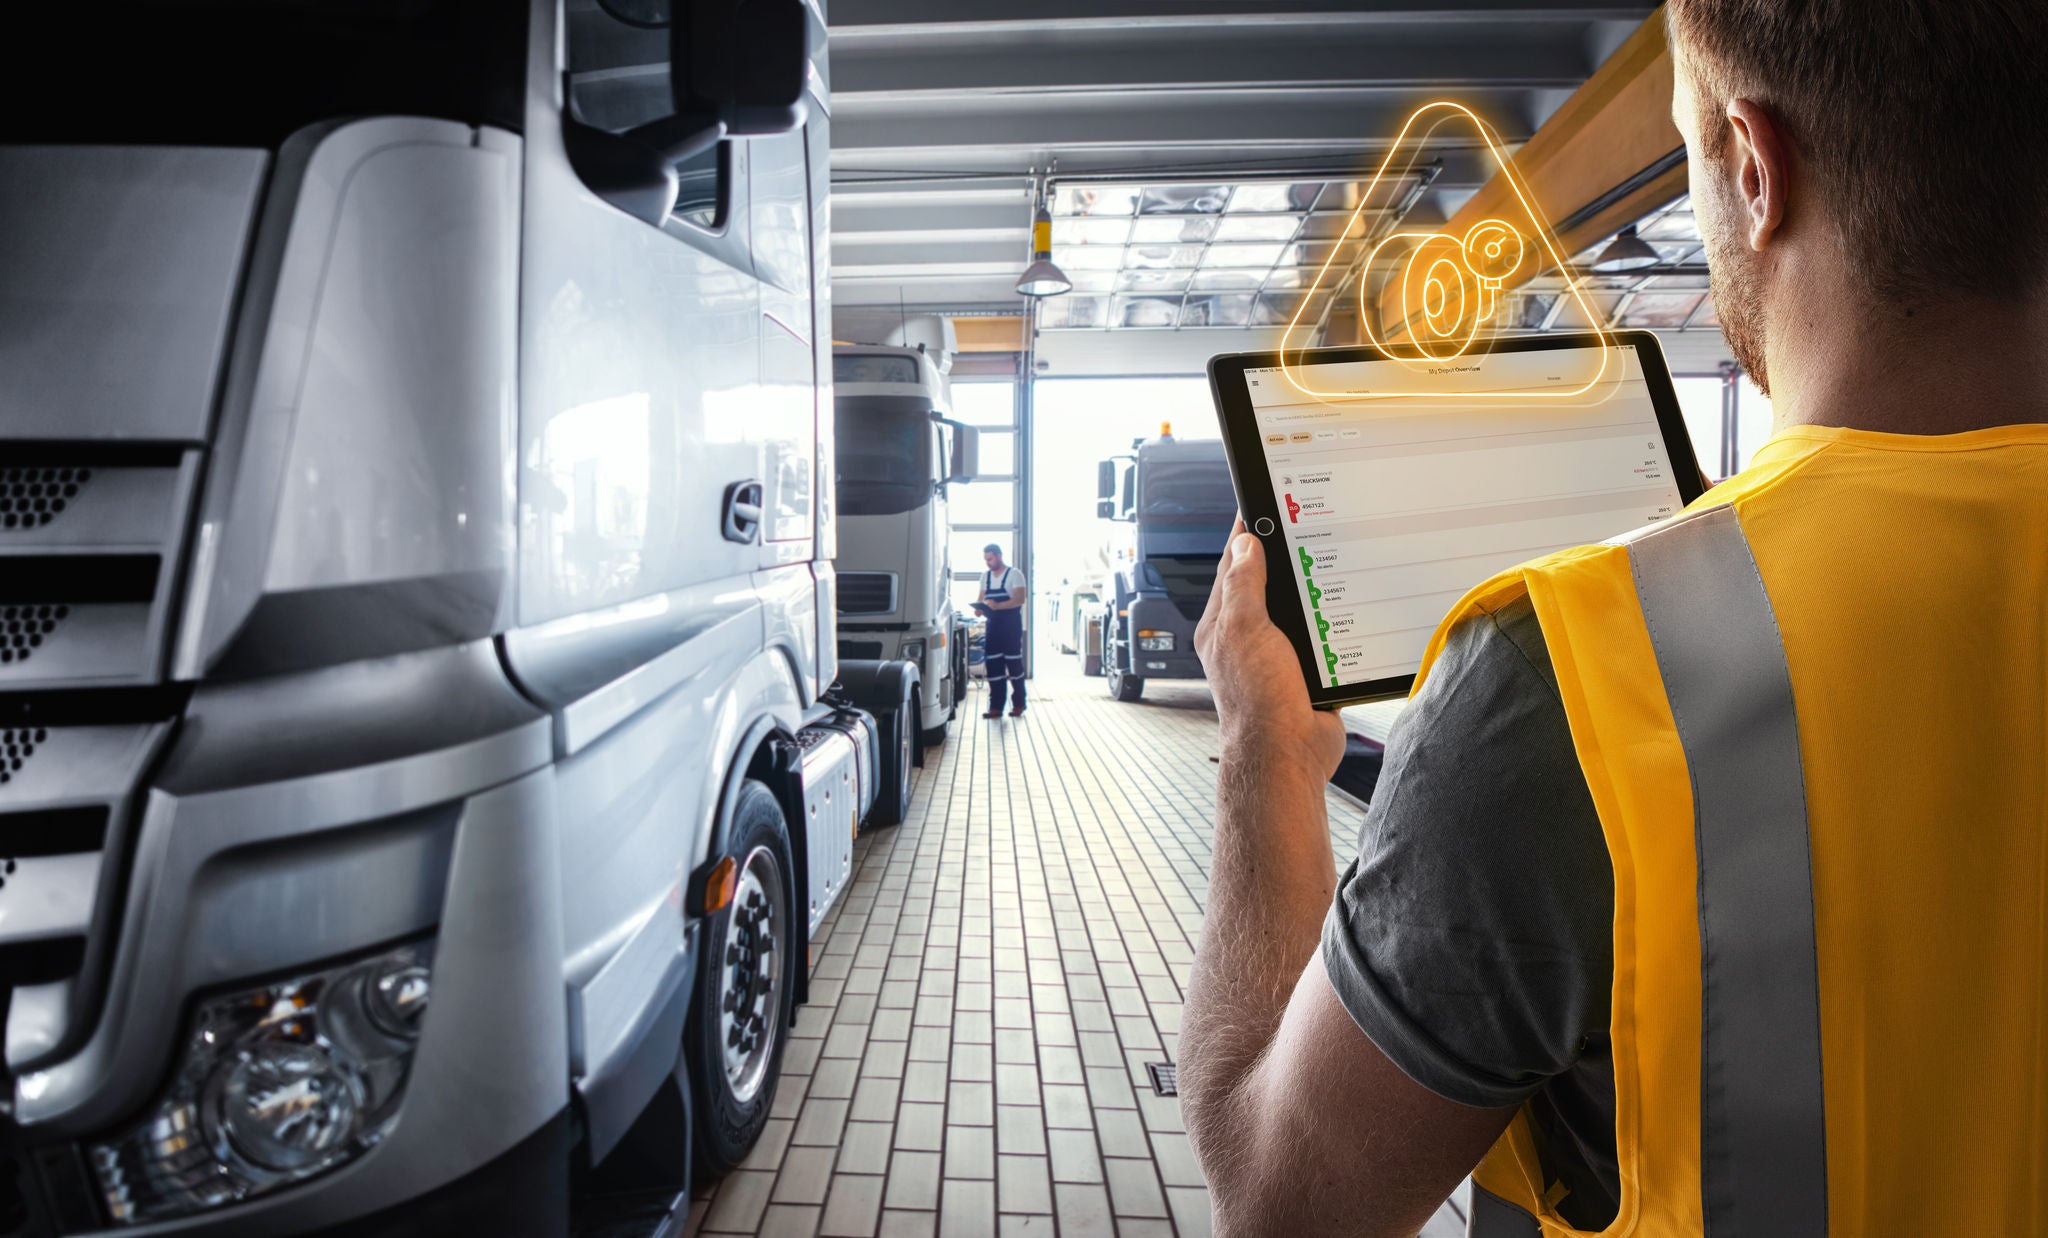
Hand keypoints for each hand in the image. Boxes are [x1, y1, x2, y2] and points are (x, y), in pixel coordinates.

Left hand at [1195, 518, 1345, 778]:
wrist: (1287, 755)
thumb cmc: (1258, 701)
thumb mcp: (1246, 630)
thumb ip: (1244, 585)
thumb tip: (1244, 544)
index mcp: (1223, 624)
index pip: (1234, 565)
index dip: (1248, 534)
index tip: (1264, 504)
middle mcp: (1248, 637)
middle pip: (1267, 583)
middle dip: (1284, 555)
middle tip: (1306, 523)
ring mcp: (1278, 654)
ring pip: (1297, 607)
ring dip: (1312, 588)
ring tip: (1330, 556)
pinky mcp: (1307, 670)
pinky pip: (1321, 634)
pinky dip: (1334, 620)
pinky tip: (1348, 605)